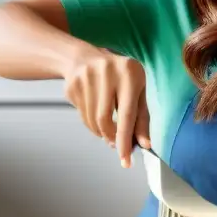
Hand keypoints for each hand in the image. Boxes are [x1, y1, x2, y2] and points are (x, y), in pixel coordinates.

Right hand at [63, 47, 150, 167]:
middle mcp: (106, 72)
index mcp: (129, 72)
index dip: (126, 140)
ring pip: (92, 120)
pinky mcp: (72, 85)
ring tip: (107, 129)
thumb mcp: (137, 90)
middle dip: (111, 138)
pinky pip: (82, 116)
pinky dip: (91, 124)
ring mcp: (86, 77)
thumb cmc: (118, 75)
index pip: (127, 114)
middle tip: (115, 145)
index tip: (126, 160)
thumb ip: (142, 117)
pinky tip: (95, 115)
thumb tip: (144, 143)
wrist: (84, 57)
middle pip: (105, 119)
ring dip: (101, 132)